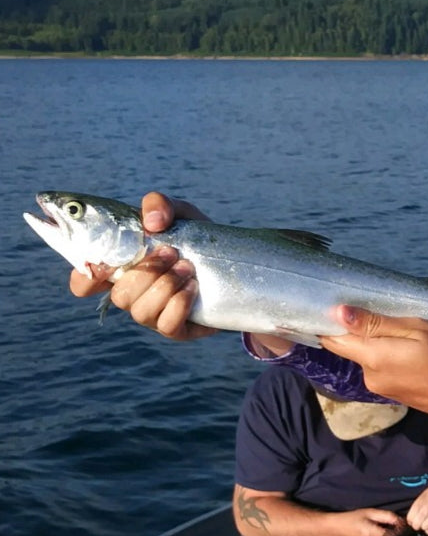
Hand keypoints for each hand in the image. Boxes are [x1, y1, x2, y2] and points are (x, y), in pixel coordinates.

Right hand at [68, 191, 214, 340]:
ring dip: (165, 285)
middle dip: (146, 271)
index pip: (85, 281)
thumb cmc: (196, 239)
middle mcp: (133, 294)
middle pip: (118, 295)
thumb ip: (159, 205)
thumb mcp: (179, 213)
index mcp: (123, 267)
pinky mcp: (177, 330)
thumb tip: (152, 223)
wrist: (235, 265)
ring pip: (140, 311)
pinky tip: (194, 287)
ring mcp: (153, 315)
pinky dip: (180, 303)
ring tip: (188, 268)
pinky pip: (167, 325)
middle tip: (172, 252)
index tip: (100, 268)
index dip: (85, 278)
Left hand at [321, 306, 427, 475]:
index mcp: (373, 357)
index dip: (328, 320)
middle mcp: (369, 375)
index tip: (333, 301)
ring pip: (365, 355)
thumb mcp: (419, 329)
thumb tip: (339, 312)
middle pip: (348, 346)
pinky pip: (378, 367)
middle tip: (376, 308)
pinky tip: (407, 348)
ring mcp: (379, 387)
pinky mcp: (390, 392)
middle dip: (355, 328)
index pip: (332, 338)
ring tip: (401, 328)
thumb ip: (377, 323)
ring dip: (374, 341)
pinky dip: (386, 354)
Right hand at [336, 508, 407, 535]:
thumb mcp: (369, 512)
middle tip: (401, 527)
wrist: (339, 528)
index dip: (400, 531)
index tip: (404, 524)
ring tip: (394, 530)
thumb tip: (399, 520)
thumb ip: (385, 516)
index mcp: (371, 533)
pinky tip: (388, 534)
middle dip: (398, 535)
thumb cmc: (353, 518)